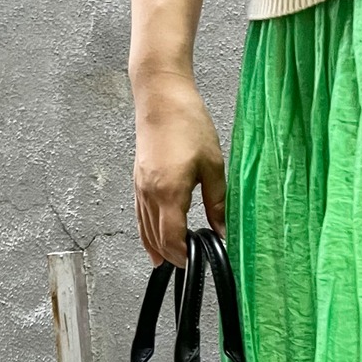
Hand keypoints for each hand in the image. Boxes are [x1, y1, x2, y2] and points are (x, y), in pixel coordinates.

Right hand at [131, 71, 225, 266]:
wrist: (161, 97)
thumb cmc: (188, 124)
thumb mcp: (213, 166)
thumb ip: (218, 203)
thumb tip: (223, 230)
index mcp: (169, 193)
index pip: (173, 238)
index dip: (184, 256)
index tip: (197, 263)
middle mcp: (149, 194)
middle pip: (157, 239)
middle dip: (174, 256)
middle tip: (191, 265)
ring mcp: (140, 188)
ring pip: (145, 229)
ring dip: (159, 248)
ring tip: (173, 263)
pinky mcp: (138, 181)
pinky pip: (140, 216)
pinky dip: (147, 234)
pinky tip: (153, 245)